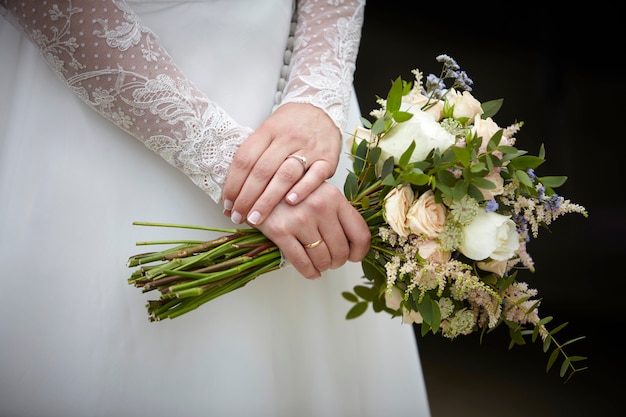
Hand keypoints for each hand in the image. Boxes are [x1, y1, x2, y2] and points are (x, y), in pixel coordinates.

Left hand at [223, 102, 341, 225]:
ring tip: (256, 218)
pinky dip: (302, 189)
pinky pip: (315, 176)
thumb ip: (254, 156)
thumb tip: (232, 191)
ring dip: (268, 199)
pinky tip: (290, 203)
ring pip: (285, 175)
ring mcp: (308, 149)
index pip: (245, 159)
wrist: (322, 110)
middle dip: (247, 197)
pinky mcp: (327, 159)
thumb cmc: (290, 127)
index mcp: (268, 131)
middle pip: (262, 170)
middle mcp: (287, 139)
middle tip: (237, 216)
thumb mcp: (268, 131)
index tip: (227, 203)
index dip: (233, 183)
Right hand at [255, 182, 369, 278]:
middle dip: (338, 262)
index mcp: (334, 197)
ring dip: (323, 267)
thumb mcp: (320, 192)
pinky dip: (309, 272)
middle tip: (332, 261)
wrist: (259, 185)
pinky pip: (302, 262)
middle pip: (341, 250)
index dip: (359, 252)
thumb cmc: (292, 191)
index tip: (353, 257)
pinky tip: (311, 272)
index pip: (359, 233)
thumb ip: (337, 212)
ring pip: (322, 258)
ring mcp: (300, 219)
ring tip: (320, 265)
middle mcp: (320, 207)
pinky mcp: (280, 231)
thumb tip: (354, 243)